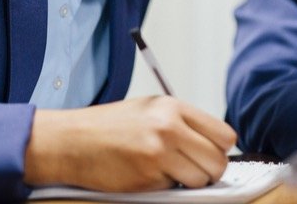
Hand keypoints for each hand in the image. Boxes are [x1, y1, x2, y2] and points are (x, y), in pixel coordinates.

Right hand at [25, 96, 236, 190]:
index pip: (224, 135)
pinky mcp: (147, 178)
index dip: (221, 149)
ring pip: (200, 180)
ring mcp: (158, 154)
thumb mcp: (150, 109)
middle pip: (218, 161)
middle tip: (194, 170)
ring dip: (189, 182)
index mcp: (173, 107)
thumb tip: (214, 143)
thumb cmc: (109, 126)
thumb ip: (182, 122)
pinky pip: (174, 190)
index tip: (210, 154)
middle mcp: (169, 128)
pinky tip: (146, 175)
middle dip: (210, 171)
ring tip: (168, 172)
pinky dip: (165, 188)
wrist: (72, 141)